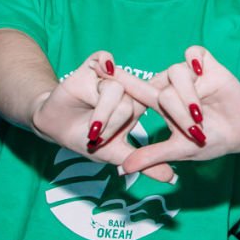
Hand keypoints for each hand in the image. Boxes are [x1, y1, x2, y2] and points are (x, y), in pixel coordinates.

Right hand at [29, 51, 163, 177]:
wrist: (54, 126)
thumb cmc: (87, 140)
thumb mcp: (116, 154)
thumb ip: (144, 163)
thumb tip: (173, 179)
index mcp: (139, 105)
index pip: (163, 98)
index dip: (172, 107)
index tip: (185, 120)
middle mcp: (128, 89)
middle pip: (136, 99)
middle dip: (118, 123)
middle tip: (100, 137)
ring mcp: (111, 77)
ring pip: (116, 90)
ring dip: (101, 115)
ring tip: (92, 131)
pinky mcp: (92, 66)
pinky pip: (103, 60)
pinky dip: (102, 67)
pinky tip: (101, 73)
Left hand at [117, 46, 239, 177]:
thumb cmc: (211, 141)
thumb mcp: (180, 150)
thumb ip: (151, 156)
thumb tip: (121, 169)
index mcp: (161, 102)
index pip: (136, 91)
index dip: (122, 84)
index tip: (102, 75)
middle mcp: (172, 85)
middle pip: (158, 87)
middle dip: (174, 111)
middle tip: (192, 130)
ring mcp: (190, 75)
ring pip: (175, 74)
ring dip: (188, 99)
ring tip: (201, 118)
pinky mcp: (208, 66)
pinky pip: (194, 53)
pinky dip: (195, 61)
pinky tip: (200, 73)